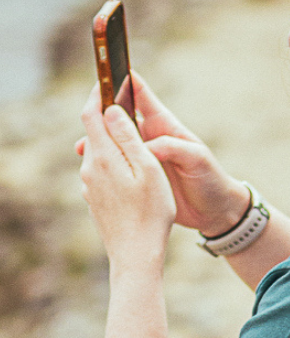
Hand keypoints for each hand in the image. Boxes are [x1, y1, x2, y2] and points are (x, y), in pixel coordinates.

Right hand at [77, 74, 249, 236]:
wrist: (215, 212)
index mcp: (164, 125)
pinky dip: (103, 166)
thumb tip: (147, 145)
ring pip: (113, 142)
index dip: (122, 79)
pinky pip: (116, 166)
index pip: (139, 93)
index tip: (105, 68)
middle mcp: (149, 136)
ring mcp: (142, 156)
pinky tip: (92, 171)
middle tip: (84, 113)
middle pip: (117, 116)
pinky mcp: (139, 175)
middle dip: (99, 112)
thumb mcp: (197, 159)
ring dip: (97, 142)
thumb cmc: (211, 180)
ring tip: (82, 148)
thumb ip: (173, 147)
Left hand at [80, 85, 175, 267]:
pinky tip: (132, 179)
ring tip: (135, 148)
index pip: (92, 113)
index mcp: (103, 155)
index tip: (109, 81)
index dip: (100, 94)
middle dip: (109, 120)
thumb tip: (112, 109)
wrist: (136, 256)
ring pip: (98, 154)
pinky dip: (114, 167)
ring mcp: (89, 186)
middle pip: (94, 133)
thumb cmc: (152, 213)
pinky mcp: (94, 201)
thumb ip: (129, 136)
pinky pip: (101, 174)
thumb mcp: (149, 169)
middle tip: (127, 110)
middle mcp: (90, 168)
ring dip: (113, 146)